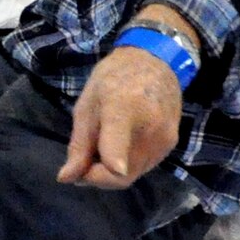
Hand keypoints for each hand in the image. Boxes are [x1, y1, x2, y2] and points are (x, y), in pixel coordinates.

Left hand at [57, 47, 181, 189]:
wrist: (156, 61)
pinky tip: (119, 145)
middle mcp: (150, 129)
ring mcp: (165, 138)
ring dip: (112, 173)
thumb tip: (66, 179)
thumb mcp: (86, 107)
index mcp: (123, 110)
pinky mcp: (172, 144)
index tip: (82, 176)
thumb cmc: (114, 79)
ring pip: (133, 175)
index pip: (116, 155)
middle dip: (98, 177)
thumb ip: (79, 145)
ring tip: (101, 148)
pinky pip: (144, 166)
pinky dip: (127, 164)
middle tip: (83, 163)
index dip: (100, 175)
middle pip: (122, 176)